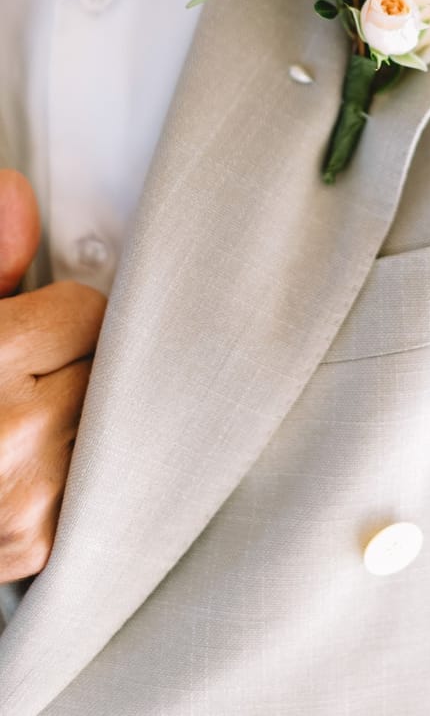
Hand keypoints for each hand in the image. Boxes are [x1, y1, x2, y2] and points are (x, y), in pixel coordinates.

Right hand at [0, 171, 105, 583]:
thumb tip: (18, 191)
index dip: (65, 316)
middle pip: (109, 365)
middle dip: (83, 361)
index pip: (89, 312)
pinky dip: (87, 464)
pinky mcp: (35, 542)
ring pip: (116, 419)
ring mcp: (26, 497)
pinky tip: (50, 455)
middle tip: (43, 372)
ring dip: (93, 413)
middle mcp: (8, 433)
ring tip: (43, 413)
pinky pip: (104, 477)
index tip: (41, 329)